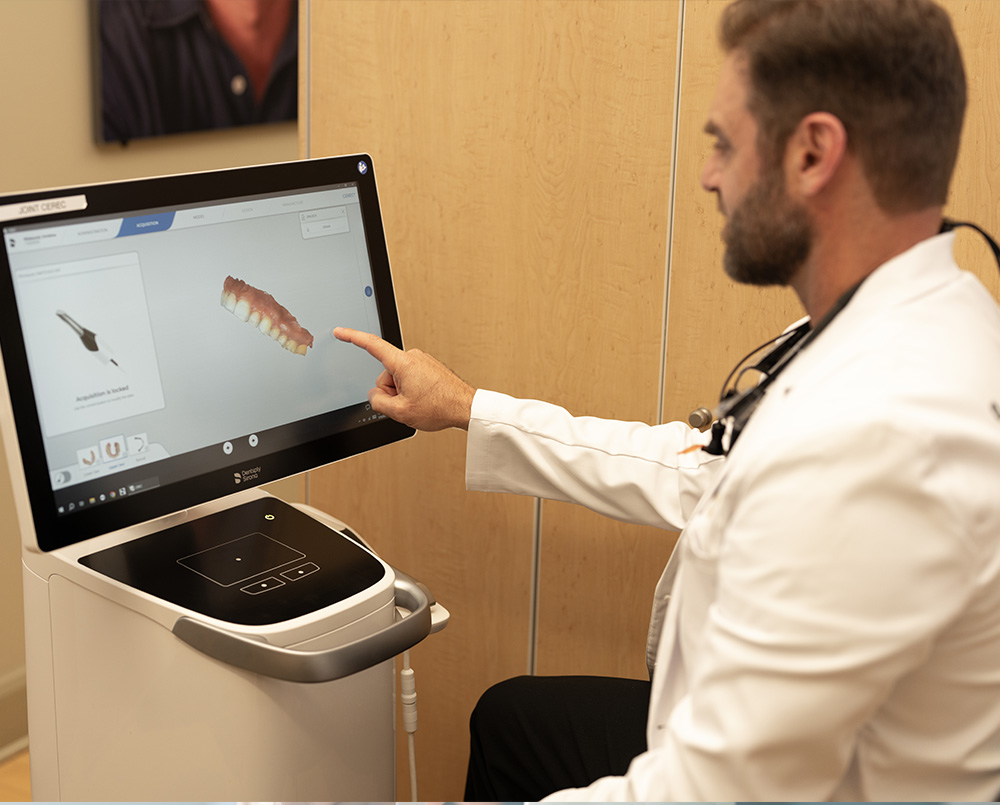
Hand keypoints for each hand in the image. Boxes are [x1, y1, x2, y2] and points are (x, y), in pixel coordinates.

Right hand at [333, 327, 474, 430]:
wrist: (465, 407)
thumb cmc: (440, 407)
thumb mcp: (400, 412)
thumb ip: (378, 402)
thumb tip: (375, 394)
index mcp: (403, 363)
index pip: (372, 345)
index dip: (352, 337)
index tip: (340, 332)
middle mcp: (412, 357)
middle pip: (385, 375)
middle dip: (391, 392)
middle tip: (409, 404)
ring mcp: (421, 361)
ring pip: (397, 379)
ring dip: (403, 393)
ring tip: (420, 402)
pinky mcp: (428, 367)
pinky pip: (409, 379)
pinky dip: (412, 390)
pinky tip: (425, 399)